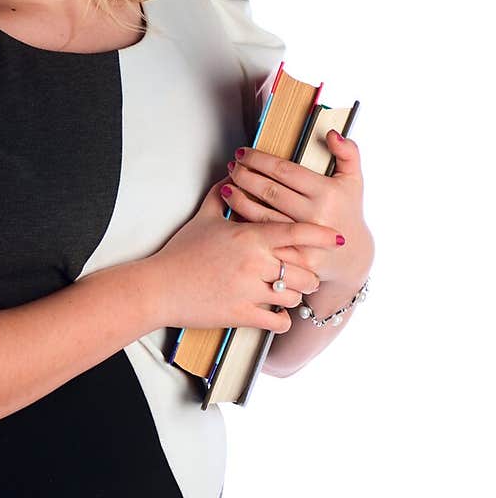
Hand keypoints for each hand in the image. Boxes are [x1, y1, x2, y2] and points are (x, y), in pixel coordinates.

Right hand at [144, 174, 346, 332]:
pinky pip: (277, 321)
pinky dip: (282, 320)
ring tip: (287, 293)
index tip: (337, 238)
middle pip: (302, 269)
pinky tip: (278, 316)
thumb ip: (220, 196)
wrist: (160, 287)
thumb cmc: (180, 253)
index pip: (296, 233)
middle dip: (308, 273)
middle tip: (307, 274)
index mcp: (249, 237)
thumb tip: (230, 177)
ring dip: (295, 296)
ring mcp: (249, 291)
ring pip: (293, 296)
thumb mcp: (203, 220)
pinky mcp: (242, 315)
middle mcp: (255, 263)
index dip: (320, 236)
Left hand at [222, 130, 374, 291]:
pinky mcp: (294, 257)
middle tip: (232, 167)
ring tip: (227, 186)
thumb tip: (331, 133)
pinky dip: (245, 223)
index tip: (243, 152)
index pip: (285, 170)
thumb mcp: (353, 179)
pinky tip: (233, 212)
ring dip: (239, 199)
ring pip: (261, 215)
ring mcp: (304, 239)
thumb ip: (348, 152)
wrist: (351, 255)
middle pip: (269, 191)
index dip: (259, 160)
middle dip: (245, 176)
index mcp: (327, 193)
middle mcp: (315, 216)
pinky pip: (263, 238)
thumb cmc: (347, 211)